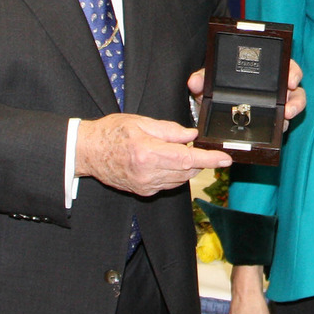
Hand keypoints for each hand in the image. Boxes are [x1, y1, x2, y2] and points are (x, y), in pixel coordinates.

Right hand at [77, 114, 232, 194]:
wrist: (88, 152)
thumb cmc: (110, 133)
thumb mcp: (140, 122)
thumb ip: (168, 129)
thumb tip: (191, 135)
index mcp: (147, 152)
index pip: (187, 158)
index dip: (209, 159)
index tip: (225, 158)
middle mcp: (147, 173)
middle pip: (187, 171)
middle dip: (198, 160)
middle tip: (194, 146)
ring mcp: (145, 185)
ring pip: (180, 179)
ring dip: (186, 167)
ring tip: (174, 151)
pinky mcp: (143, 191)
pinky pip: (169, 184)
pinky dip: (174, 173)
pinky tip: (164, 162)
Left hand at [186, 57, 306, 121]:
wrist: (214, 106)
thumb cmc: (218, 88)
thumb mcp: (210, 81)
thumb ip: (202, 79)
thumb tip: (194, 82)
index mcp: (264, 72)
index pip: (285, 67)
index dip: (292, 71)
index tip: (291, 79)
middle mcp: (274, 88)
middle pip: (295, 88)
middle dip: (297, 97)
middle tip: (289, 105)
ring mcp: (276, 105)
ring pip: (293, 106)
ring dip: (293, 111)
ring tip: (286, 118)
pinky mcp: (273, 121)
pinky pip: (283, 123)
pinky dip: (282, 125)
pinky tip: (279, 128)